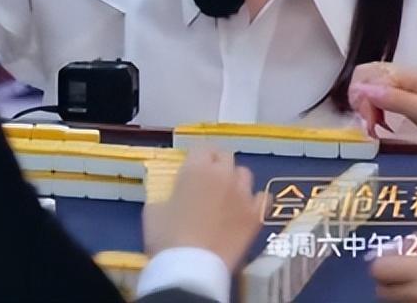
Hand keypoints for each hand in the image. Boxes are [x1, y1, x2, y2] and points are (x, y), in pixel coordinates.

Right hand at [143, 148, 265, 271]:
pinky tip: (244, 209)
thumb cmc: (167, 236)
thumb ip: (166, 194)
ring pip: (244, 174)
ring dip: (235, 179)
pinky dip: (254, 200)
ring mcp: (243, 195)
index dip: (196, 156)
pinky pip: (262, 198)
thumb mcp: (154, 209)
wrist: (192, 266)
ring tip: (226, 192)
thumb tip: (172, 195)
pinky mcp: (256, 216)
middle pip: (225, 156)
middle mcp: (223, 175)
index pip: (201, 148)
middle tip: (207, 177)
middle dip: (216, 163)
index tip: (191, 165)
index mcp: (196, 168)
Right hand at [349, 64, 416, 146]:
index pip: (367, 75)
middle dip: (360, 100)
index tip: (368, 120)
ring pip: (370, 89)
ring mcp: (403, 87)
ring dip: (366, 107)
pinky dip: (374, 110)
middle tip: (369, 124)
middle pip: (365, 79)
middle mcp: (402, 76)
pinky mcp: (405, 99)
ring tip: (374, 127)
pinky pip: (379, 98)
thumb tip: (361, 90)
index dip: (361, 96)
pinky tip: (380, 124)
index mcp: (406, 74)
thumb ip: (393, 99)